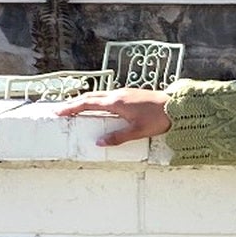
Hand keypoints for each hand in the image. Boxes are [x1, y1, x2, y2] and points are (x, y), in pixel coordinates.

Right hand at [55, 87, 171, 145]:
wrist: (176, 106)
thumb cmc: (159, 118)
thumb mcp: (138, 131)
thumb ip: (118, 137)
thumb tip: (99, 143)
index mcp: (116, 102)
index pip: (88, 103)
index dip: (72, 107)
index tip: (59, 111)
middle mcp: (118, 94)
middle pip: (91, 97)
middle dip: (75, 103)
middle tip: (62, 110)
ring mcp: (124, 93)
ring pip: (99, 95)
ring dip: (86, 101)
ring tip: (76, 108)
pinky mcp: (130, 95)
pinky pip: (108, 96)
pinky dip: (97, 101)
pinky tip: (98, 107)